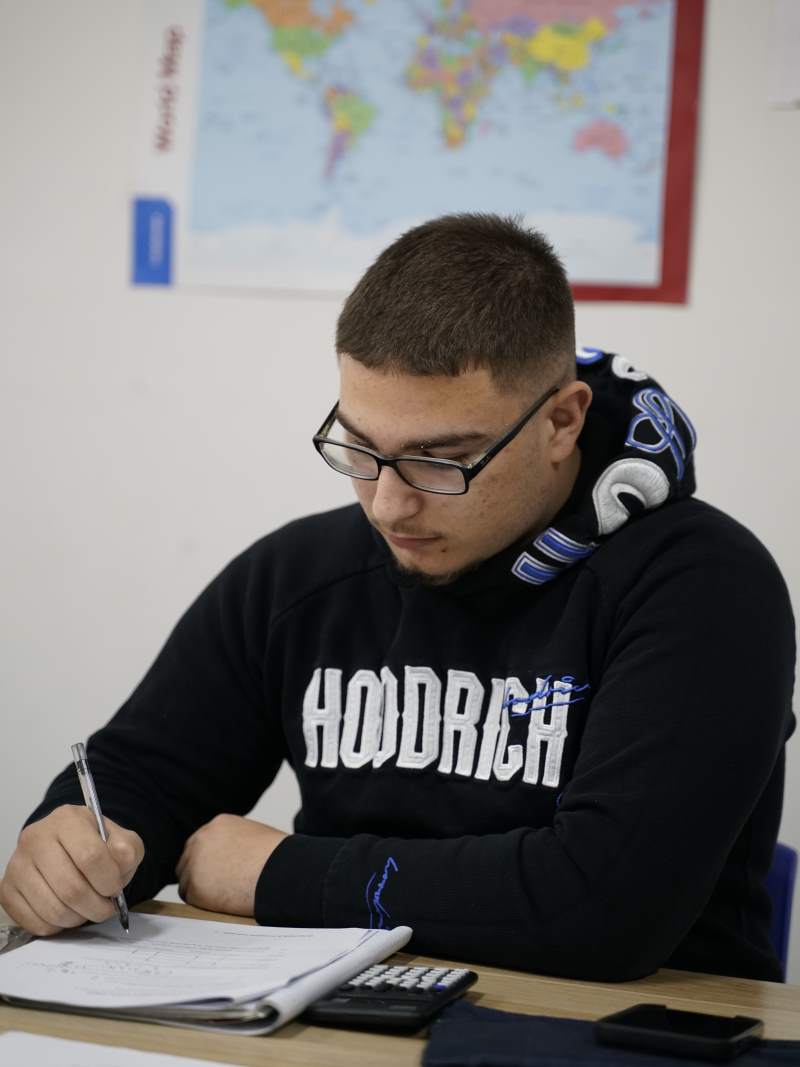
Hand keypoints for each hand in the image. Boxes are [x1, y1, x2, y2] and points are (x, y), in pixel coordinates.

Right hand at [0, 805, 143, 935]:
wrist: (66, 847)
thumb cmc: (95, 844)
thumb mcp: (120, 839)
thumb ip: (127, 849)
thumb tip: (120, 862)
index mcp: (67, 819)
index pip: (90, 856)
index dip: (108, 880)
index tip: (115, 889)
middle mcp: (36, 837)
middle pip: (70, 888)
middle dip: (96, 907)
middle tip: (106, 909)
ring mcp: (17, 864)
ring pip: (52, 909)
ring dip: (78, 918)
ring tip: (88, 910)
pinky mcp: (7, 889)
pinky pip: (35, 922)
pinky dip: (57, 926)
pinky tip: (68, 912)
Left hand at [176, 814, 286, 916]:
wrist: (279, 873)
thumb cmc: (277, 858)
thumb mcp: (255, 836)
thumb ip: (235, 841)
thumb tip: (231, 857)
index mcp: (218, 824)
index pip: (201, 843)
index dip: (207, 860)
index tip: (216, 871)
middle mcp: (202, 839)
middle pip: (187, 860)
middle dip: (199, 873)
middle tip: (214, 887)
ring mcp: (196, 862)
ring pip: (186, 880)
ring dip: (200, 889)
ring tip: (223, 895)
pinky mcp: (195, 886)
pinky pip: (190, 898)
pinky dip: (202, 903)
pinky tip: (221, 902)